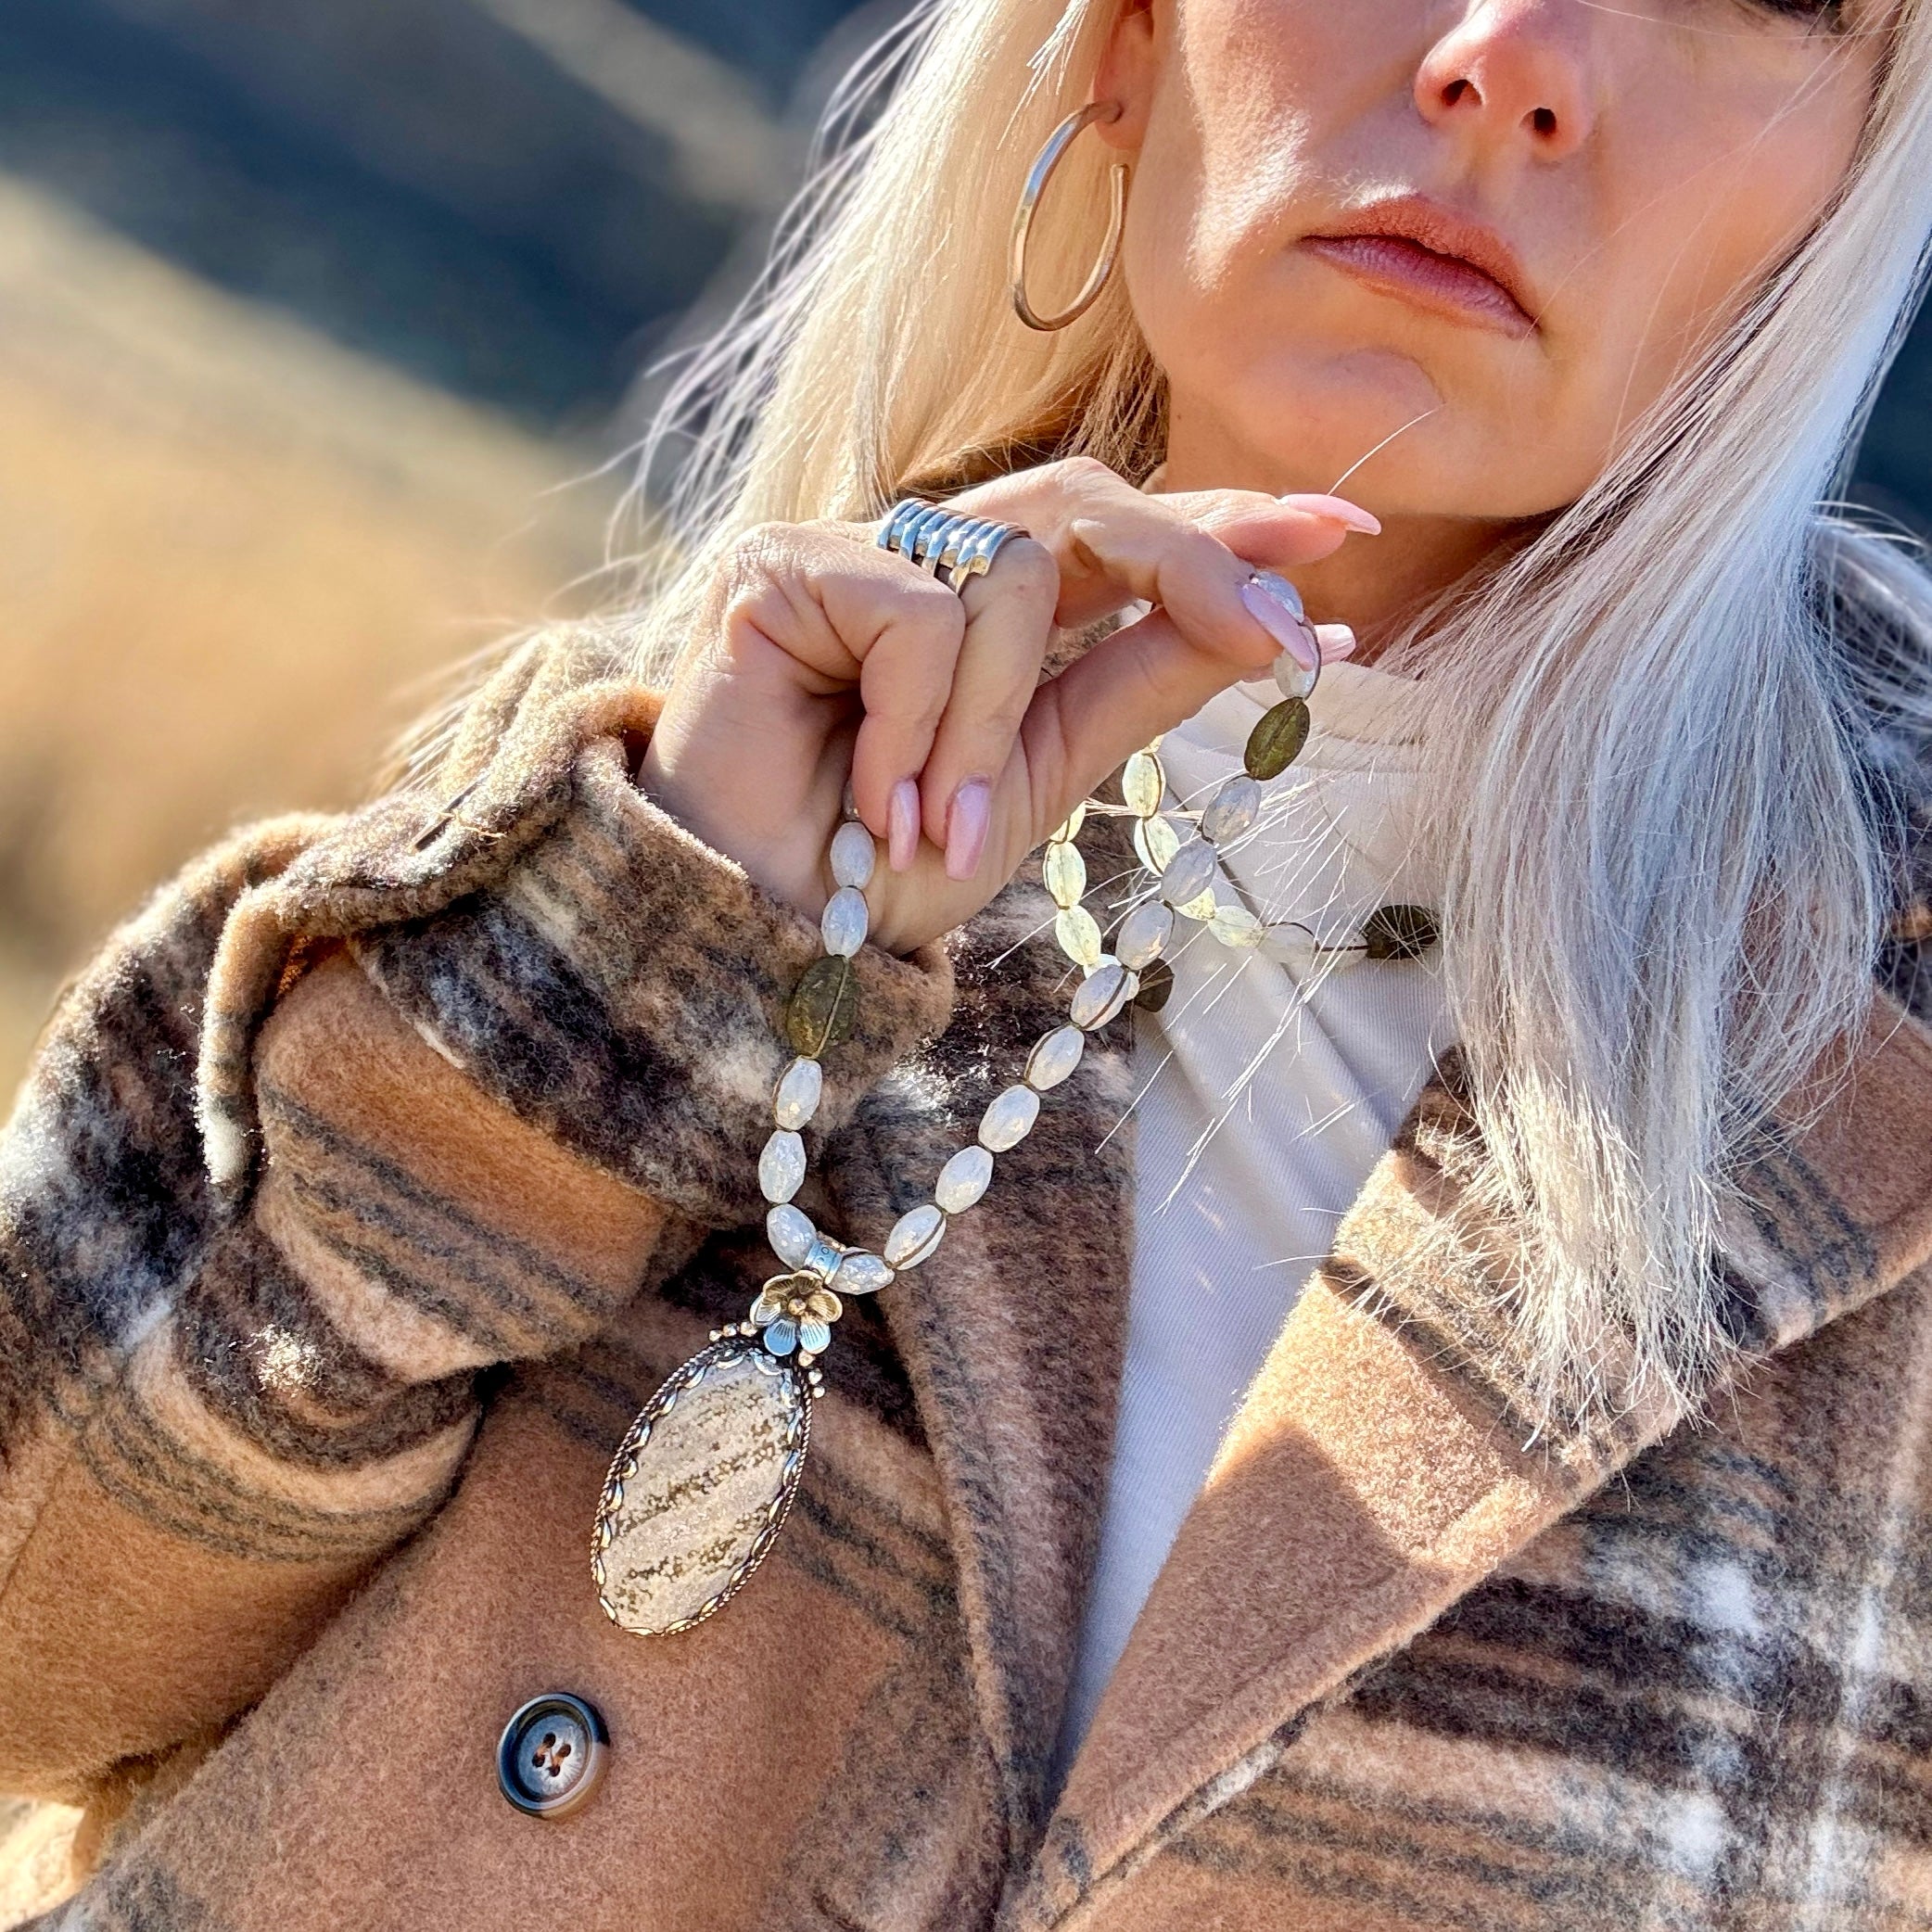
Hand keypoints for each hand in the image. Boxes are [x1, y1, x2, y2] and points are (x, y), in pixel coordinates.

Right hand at [640, 457, 1373, 954]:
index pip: (1122, 539)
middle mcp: (931, 566)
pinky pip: (919, 610)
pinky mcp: (783, 564)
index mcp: (996, 615)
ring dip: (993, 722)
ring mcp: (855, 554)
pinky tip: (871, 793)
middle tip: (1279, 642)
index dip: (1230, 528)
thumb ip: (1146, 684)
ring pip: (1009, 576)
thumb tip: (1296, 628)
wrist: (756, 938)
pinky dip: (917, 719)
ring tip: (938, 824)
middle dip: (1195, 562)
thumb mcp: (1044, 776)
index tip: (1346, 535)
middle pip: (1086, 504)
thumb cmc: (885, 869)